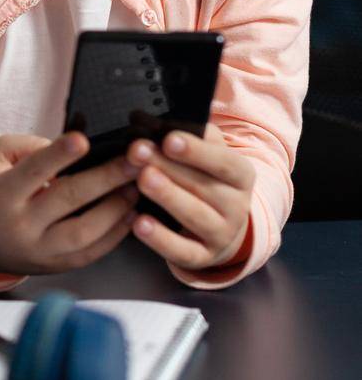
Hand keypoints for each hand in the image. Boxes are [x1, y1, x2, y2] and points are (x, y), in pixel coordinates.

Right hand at [0, 130, 140, 276]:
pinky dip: (114, 236)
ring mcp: (38, 250)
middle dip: (106, 178)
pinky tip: (130, 215)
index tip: (83, 140)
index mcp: (3, 192)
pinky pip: (89, 254)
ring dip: (115, 210)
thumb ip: (31, 146)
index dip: (58, 155)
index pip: (33, 171)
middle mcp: (20, 224)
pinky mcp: (54, 266)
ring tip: (135, 188)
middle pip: (67, 200)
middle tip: (134, 160)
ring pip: (83, 233)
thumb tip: (74, 149)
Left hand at [126, 121, 254, 269]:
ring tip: (142, 179)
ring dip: (167, 196)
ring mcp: (223, 234)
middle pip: (203, 185)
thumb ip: (188, 136)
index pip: (223, 161)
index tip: (169, 139)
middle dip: (168, 167)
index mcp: (241, 175)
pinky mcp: (204, 257)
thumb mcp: (208, 156)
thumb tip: (151, 122)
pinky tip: (139, 223)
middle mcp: (237, 206)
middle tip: (138, 152)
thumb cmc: (206, 180)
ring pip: (195, 216)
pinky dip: (160, 239)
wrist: (223, 226)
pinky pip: (183, 250)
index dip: (197, 151)